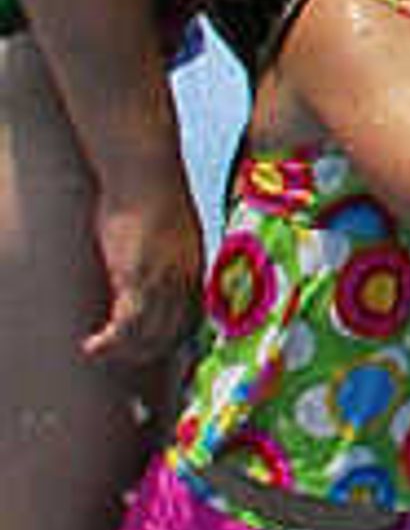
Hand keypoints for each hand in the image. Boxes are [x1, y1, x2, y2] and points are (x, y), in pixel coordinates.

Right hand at [83, 164, 203, 371]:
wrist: (146, 171)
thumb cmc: (154, 191)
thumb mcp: (175, 229)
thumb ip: (173, 253)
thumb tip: (160, 263)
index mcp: (198, 267)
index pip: (193, 319)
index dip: (172, 338)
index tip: (152, 346)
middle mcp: (185, 280)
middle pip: (172, 334)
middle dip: (147, 351)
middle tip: (123, 357)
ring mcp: (163, 281)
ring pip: (148, 336)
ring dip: (124, 352)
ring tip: (102, 353)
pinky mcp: (136, 277)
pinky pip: (126, 325)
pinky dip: (109, 343)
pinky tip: (92, 346)